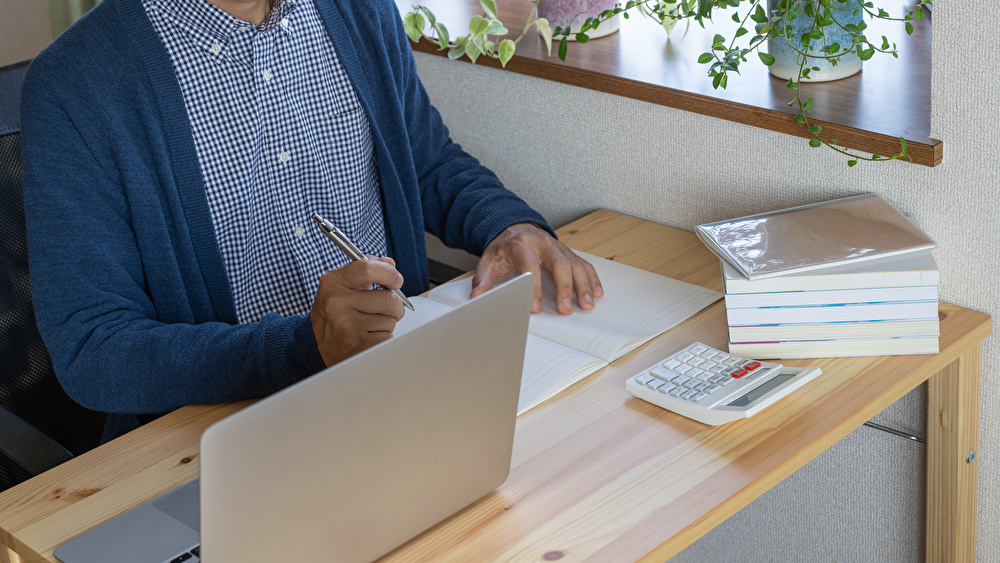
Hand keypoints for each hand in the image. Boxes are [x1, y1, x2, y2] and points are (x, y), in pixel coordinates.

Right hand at [309, 257, 405, 365]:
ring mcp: (346, 327)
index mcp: (333, 283)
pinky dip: (383, 337)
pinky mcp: (357, 346)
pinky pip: (387, 337)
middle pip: (388, 299)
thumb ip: (365, 269)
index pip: (368, 268)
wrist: (315, 342)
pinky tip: (368, 336)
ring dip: (387, 322)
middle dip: (396, 305)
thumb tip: (390, 263)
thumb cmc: (333, 311)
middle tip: (389, 308)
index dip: (389, 273)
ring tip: (370, 323)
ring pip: (390, 320)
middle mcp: (337, 304)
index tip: (396, 280)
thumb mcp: (341, 284)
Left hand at [471, 223, 603, 314]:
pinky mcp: (567, 251)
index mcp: (521, 245)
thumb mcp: (489, 259)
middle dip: (565, 288)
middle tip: (566, 309)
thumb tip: (478, 297)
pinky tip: (597, 292)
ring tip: (587, 304)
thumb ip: (483, 278)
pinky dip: (592, 278)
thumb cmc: (504, 247)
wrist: (515, 227)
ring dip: (583, 285)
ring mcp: (558, 247)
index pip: (530, 267)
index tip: (535, 308)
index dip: (533, 288)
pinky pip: (583, 263)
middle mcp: (543, 244)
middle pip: (559, 264)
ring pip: (575, 264)